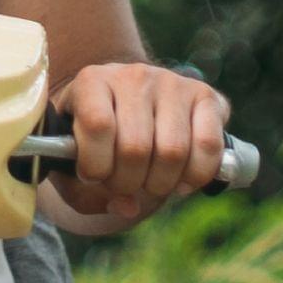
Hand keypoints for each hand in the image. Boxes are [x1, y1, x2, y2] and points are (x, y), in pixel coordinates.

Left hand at [48, 63, 233, 223]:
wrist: (125, 105)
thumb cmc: (95, 141)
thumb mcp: (74, 162)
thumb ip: (84, 193)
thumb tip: (128, 206)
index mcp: (92, 83)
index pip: (97, 125)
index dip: (96, 165)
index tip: (93, 176)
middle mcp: (133, 76)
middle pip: (136, 147)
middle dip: (128, 183)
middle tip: (125, 183)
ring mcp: (172, 83)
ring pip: (174, 152)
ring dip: (161, 184)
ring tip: (151, 181)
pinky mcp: (205, 96)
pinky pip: (209, 146)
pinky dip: (196, 175)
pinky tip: (181, 178)